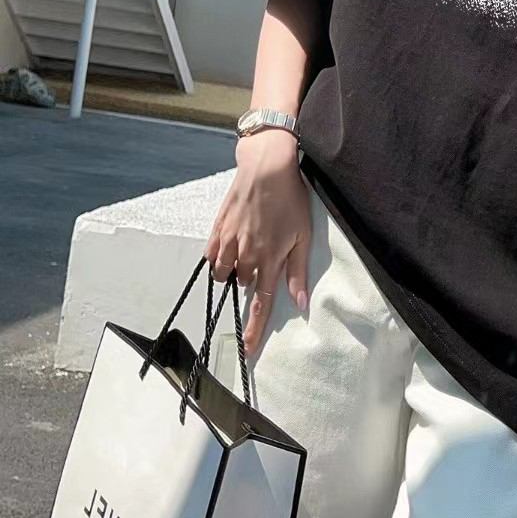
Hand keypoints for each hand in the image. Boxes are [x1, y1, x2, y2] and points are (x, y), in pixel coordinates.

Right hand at [204, 129, 310, 353]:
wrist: (267, 167)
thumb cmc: (291, 199)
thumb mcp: (303, 235)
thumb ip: (298, 272)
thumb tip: (300, 303)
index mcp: (269, 260)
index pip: (261, 304)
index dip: (254, 329)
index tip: (248, 350)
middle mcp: (245, 255)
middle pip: (244, 285)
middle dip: (252, 282)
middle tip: (265, 259)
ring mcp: (228, 242)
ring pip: (224, 273)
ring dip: (235, 271)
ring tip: (249, 252)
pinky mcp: (217, 228)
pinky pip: (211, 255)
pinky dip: (219, 257)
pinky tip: (230, 247)